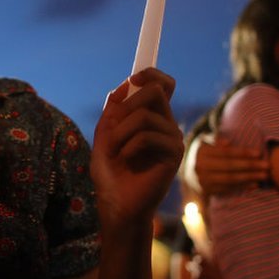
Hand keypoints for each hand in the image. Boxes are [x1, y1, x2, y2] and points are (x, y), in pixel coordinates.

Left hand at [91, 68, 184, 227]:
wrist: (117, 204)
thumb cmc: (111, 173)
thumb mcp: (104, 135)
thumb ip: (114, 109)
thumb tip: (127, 84)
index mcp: (152, 117)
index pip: (162, 84)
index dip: (151, 74)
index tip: (134, 80)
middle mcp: (166, 124)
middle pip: (156, 90)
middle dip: (127, 106)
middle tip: (113, 127)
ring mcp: (172, 138)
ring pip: (146, 115)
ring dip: (120, 132)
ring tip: (115, 151)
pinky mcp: (174, 154)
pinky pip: (148, 136)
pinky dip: (128, 147)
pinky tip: (126, 160)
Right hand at [183, 135, 268, 196]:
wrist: (189, 171)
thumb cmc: (205, 152)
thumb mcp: (206, 141)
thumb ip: (217, 139)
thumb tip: (228, 143)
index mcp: (202, 152)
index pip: (225, 153)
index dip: (242, 153)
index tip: (259, 153)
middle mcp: (200, 167)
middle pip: (229, 167)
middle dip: (250, 166)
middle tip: (267, 166)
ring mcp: (203, 181)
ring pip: (230, 179)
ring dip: (249, 178)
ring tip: (264, 176)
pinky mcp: (207, 191)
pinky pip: (228, 190)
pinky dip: (242, 187)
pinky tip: (255, 185)